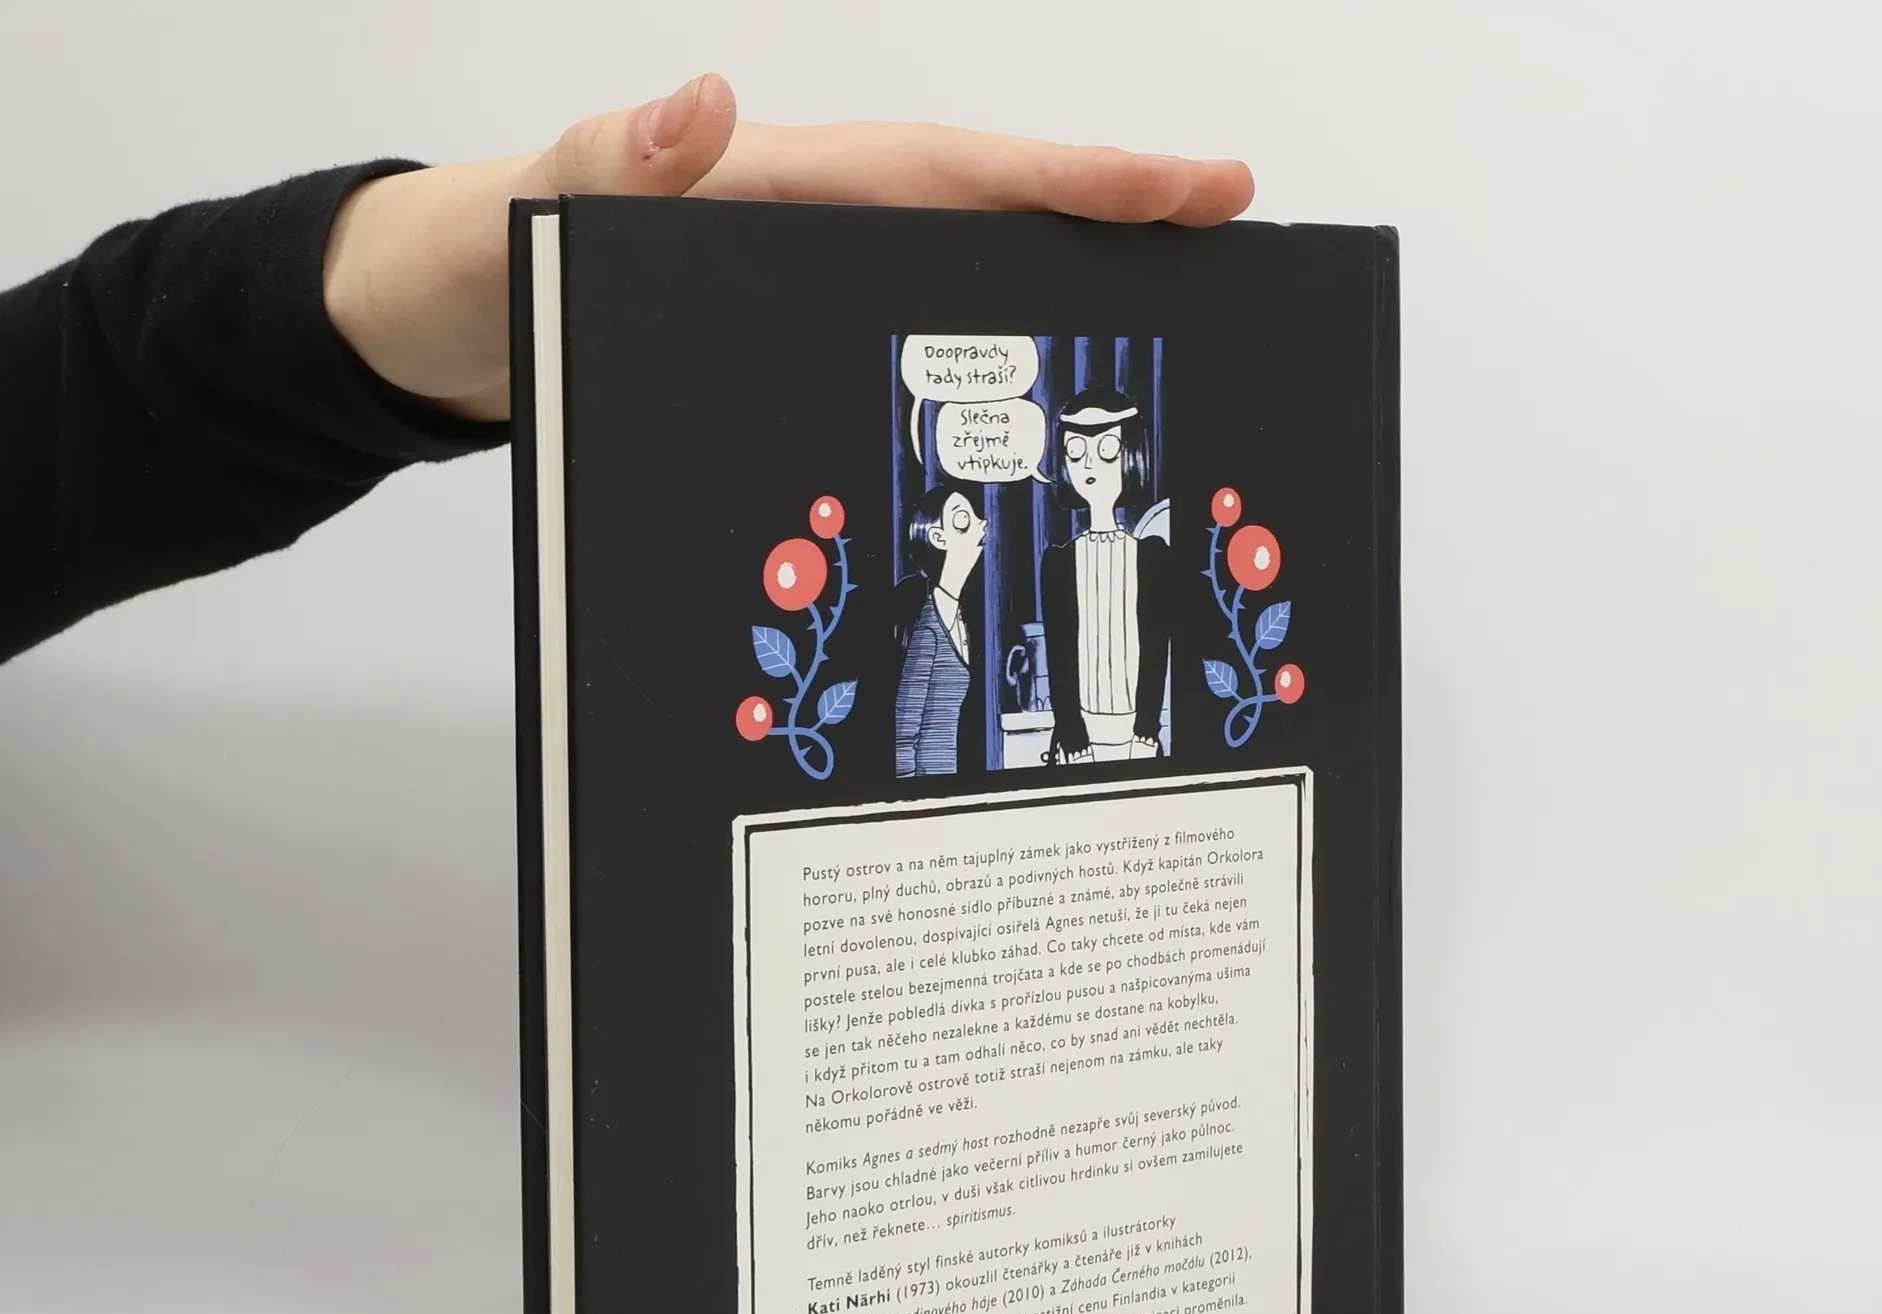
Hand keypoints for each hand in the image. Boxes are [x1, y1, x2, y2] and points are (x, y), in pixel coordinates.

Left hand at [322, 74, 1253, 421]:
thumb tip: (706, 102)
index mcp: (785, 184)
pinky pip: (902, 354)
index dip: (1080, 178)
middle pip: (992, 218)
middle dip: (1115, 227)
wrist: (434, 321)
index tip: (1196, 189)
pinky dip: (977, 378)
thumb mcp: (539, 206)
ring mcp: (807, 289)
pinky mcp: (786, 346)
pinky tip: (1024, 430)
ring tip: (1173, 341)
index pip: (959, 170)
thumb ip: (616, 163)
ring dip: (1062, 303)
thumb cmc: (484, 255)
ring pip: (959, 286)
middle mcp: (815, 228)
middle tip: (1235, 248)